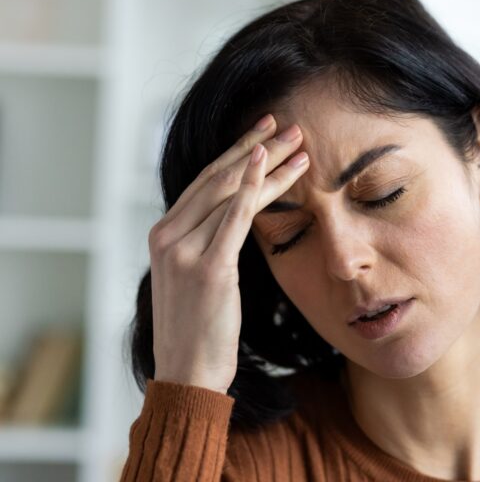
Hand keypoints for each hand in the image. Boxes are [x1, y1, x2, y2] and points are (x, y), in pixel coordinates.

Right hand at [148, 115, 307, 393]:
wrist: (187, 372)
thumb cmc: (197, 330)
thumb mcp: (192, 280)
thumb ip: (206, 245)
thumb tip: (235, 219)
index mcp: (163, 235)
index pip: (205, 183)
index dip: (235, 155)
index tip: (262, 134)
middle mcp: (167, 235)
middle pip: (217, 178)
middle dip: (256, 147)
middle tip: (287, 124)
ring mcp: (183, 249)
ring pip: (231, 192)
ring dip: (268, 163)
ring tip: (298, 142)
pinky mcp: (207, 266)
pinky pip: (234, 216)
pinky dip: (252, 186)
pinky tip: (269, 162)